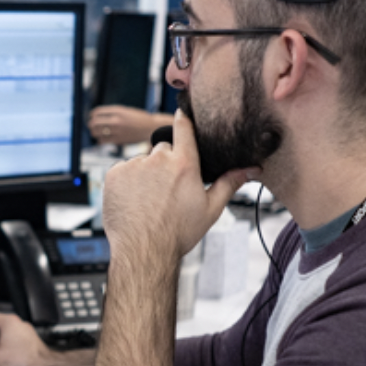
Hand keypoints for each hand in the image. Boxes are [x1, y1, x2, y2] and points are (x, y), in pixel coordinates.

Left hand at [88, 106, 169, 145]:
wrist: (150, 128)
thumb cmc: (138, 118)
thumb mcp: (125, 110)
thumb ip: (112, 112)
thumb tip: (97, 115)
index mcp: (117, 110)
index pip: (97, 112)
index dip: (92, 114)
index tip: (92, 116)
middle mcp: (116, 120)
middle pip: (94, 122)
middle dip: (91, 124)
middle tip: (91, 125)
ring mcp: (117, 130)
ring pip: (97, 132)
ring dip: (94, 132)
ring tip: (95, 132)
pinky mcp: (119, 140)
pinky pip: (103, 141)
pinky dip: (100, 140)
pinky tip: (102, 138)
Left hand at [101, 109, 255, 264]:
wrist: (144, 251)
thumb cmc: (177, 233)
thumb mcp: (210, 209)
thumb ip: (229, 183)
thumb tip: (252, 169)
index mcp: (184, 164)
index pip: (183, 126)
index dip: (183, 118)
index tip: (182, 114)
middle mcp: (158, 160)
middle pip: (162, 149)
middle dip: (165, 163)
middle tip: (166, 189)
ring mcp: (133, 166)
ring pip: (141, 162)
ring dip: (145, 175)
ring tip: (148, 200)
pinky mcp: (114, 174)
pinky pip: (122, 171)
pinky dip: (126, 182)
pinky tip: (133, 201)